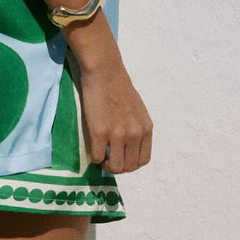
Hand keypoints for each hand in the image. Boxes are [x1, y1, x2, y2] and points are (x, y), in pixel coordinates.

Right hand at [78, 58, 152, 173]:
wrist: (104, 72)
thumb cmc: (119, 87)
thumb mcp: (137, 111)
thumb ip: (136, 128)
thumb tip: (129, 145)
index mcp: (146, 129)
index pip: (143, 160)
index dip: (131, 163)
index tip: (121, 157)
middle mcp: (134, 134)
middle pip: (129, 167)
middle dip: (118, 166)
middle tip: (108, 157)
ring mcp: (117, 135)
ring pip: (114, 167)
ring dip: (106, 164)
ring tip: (101, 155)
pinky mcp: (99, 132)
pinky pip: (97, 157)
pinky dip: (94, 157)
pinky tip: (93, 147)